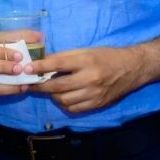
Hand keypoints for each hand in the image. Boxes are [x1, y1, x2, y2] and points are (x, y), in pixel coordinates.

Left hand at [32, 45, 146, 113]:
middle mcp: (90, 78)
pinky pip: (73, 109)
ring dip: (52, 96)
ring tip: (48, 90)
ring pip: (64, 100)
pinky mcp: (97, 104)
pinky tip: (62, 97)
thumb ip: (65, 57)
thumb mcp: (87, 51)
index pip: (58, 64)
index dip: (40, 67)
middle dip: (40, 86)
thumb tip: (43, 62)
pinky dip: (64, 104)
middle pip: (58, 86)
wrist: (132, 68)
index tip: (27, 68)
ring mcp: (94, 94)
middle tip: (30, 84)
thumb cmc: (107, 56)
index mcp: (87, 61)